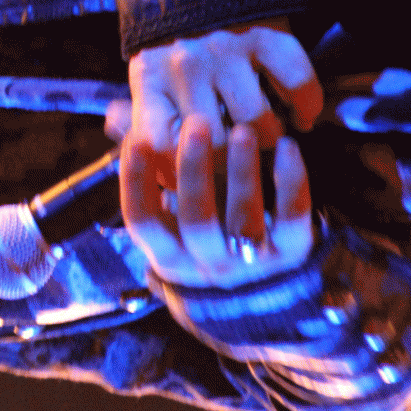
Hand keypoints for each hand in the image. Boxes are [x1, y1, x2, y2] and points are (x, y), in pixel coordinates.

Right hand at [120, 117, 314, 288]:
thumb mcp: (170, 217)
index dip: (136, 182)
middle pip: (196, 221)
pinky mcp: (293, 252)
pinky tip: (288, 147)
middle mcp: (208, 264)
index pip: (143, 221)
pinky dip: (293, 181)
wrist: (260, 297)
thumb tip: (117, 113)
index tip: (137, 139)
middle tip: (195, 124)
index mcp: (170, 256)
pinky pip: (294, 218)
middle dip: (194, 171)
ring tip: (242, 130)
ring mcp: (252, 262)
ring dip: (243, 172)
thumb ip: (147, 166)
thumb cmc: (200, 240)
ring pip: (245, 220)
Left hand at [128, 18, 321, 186]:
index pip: (162, 146)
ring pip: (257, 121)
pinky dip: (307, 106)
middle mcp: (186, 66)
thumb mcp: (145, 80)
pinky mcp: (264, 35)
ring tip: (268, 137)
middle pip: (216, 144)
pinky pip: (296, 83)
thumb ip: (141, 123)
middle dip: (232, 162)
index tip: (197, 173)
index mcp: (150, 81)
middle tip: (240, 159)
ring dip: (270, 138)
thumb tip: (149, 168)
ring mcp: (226, 50)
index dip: (182, 170)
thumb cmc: (172, 47)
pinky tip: (301, 115)